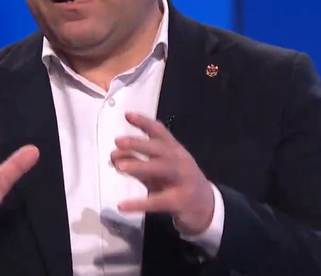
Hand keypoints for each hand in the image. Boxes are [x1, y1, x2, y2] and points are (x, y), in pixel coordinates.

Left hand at [111, 112, 214, 235]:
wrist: (206, 206)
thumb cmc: (178, 183)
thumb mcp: (158, 170)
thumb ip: (137, 161)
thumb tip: (114, 154)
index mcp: (174, 150)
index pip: (159, 132)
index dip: (144, 122)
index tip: (127, 114)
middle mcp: (179, 161)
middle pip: (159, 149)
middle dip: (139, 143)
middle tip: (118, 141)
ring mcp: (182, 180)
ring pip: (161, 169)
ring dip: (140, 166)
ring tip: (119, 165)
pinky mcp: (180, 201)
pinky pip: (157, 201)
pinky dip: (139, 203)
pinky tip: (123, 205)